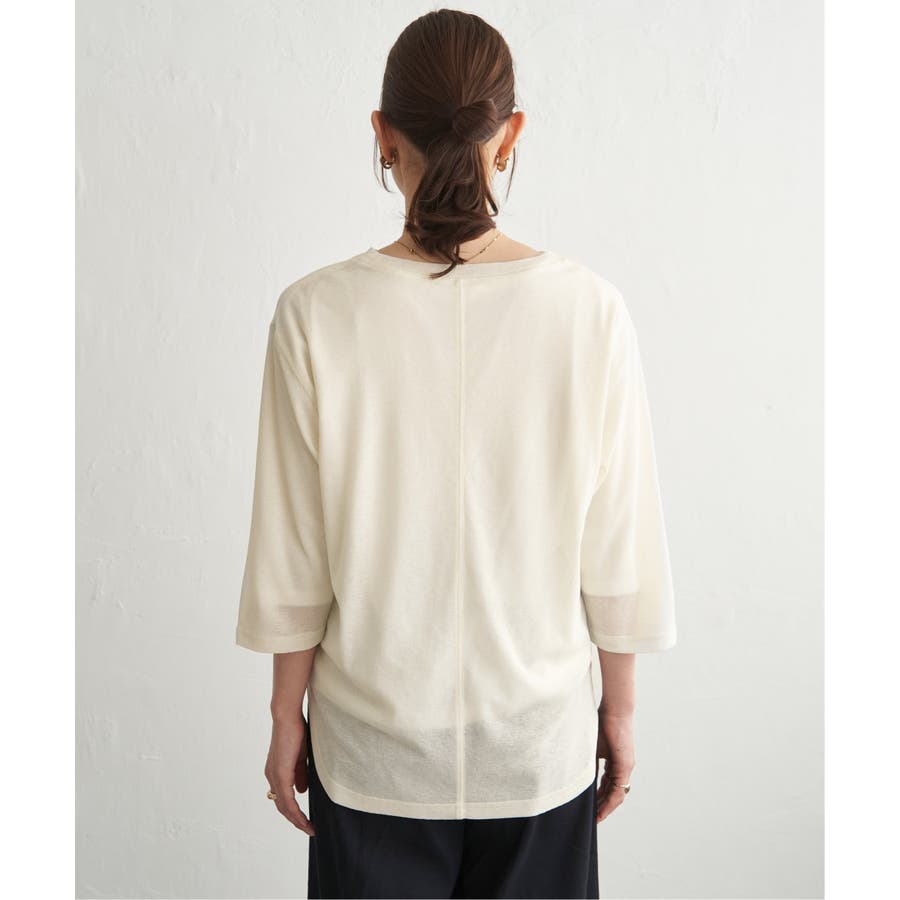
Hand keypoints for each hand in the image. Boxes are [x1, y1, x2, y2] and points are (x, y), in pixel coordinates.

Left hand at [264, 712, 315, 835]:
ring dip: (296, 819)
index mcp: (276, 772)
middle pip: (282, 806)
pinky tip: (303, 819)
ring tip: (309, 828)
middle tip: (309, 829)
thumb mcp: (300, 757)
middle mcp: (272, 777)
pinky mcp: (280, 773)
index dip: (294, 811)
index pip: (283, 798)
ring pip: (284, 806)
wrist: (288, 717)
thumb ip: (300, 774)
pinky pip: (287, 799)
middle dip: (296, 820)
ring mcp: (275, 776)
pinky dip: (295, 811)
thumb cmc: (295, 732)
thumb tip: (302, 791)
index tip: (306, 820)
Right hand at [594, 704, 634, 822]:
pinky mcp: (626, 765)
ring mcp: (626, 767)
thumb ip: (586, 763)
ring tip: (595, 819)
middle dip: (601, 808)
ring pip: (616, 795)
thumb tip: (573, 776)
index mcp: (614, 762)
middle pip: (612, 794)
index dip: (598, 799)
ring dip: (605, 807)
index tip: (589, 810)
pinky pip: (618, 789)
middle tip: (591, 820)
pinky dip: (609, 801)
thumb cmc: (600, 723)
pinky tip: (601, 809)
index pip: (606, 786)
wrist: (613, 710)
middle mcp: (622, 767)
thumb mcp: (590, 748)